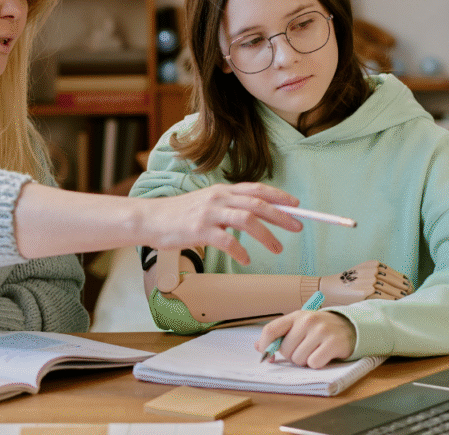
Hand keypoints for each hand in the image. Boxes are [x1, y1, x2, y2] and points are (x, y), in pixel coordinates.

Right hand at [144, 183, 301, 264]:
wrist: (151, 219)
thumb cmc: (180, 214)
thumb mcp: (207, 202)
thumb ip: (229, 205)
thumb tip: (257, 213)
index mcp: (222, 190)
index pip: (257, 189)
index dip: (279, 196)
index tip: (296, 205)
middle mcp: (218, 198)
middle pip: (258, 204)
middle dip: (282, 216)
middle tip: (297, 227)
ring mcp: (209, 214)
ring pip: (247, 220)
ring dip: (266, 235)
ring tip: (277, 248)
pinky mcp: (200, 230)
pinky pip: (228, 241)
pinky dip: (241, 251)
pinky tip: (246, 259)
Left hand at [255, 310, 355, 367]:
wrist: (350, 327)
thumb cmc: (320, 329)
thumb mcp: (299, 326)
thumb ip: (279, 335)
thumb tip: (258, 347)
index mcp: (295, 315)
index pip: (271, 330)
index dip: (266, 347)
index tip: (269, 358)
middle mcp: (307, 320)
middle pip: (285, 350)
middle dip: (292, 356)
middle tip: (304, 350)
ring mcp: (321, 330)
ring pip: (299, 359)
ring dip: (305, 361)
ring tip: (315, 351)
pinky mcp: (333, 342)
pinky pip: (314, 364)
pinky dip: (317, 364)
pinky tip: (324, 355)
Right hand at [318, 260, 411, 305]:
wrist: (328, 288)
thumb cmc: (347, 284)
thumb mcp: (363, 273)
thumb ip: (379, 277)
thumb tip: (404, 288)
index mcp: (375, 264)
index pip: (400, 277)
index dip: (408, 287)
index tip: (411, 295)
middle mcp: (374, 271)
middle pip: (400, 285)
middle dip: (407, 295)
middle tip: (411, 304)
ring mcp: (371, 282)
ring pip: (395, 294)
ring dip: (402, 302)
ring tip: (404, 309)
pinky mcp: (367, 293)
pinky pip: (386, 300)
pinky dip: (393, 305)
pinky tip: (394, 310)